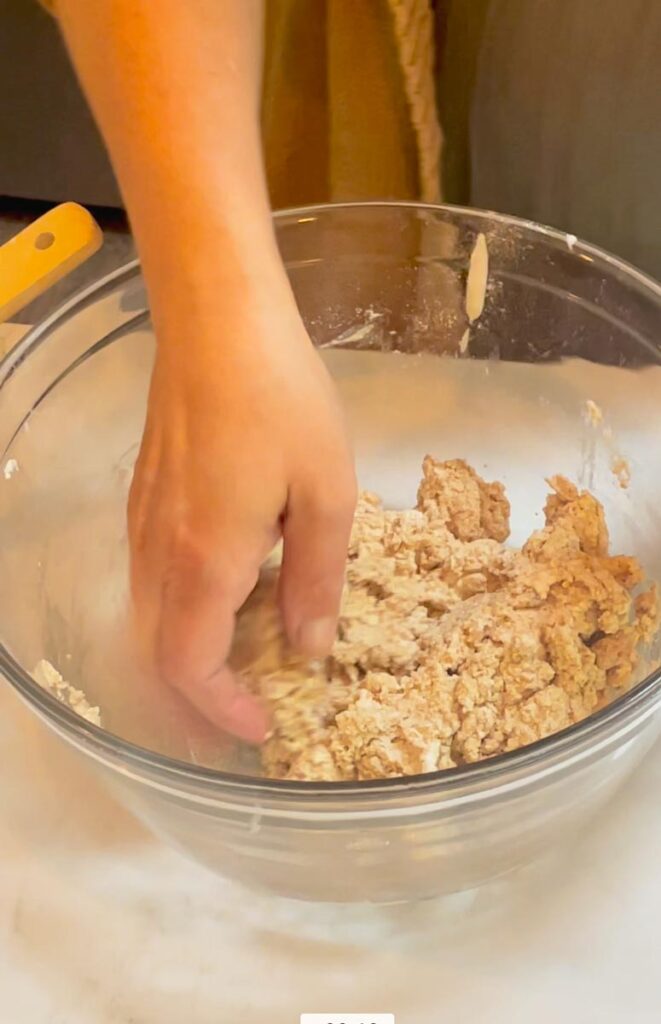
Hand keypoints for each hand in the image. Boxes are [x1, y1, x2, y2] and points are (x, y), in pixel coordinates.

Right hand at [128, 284, 356, 742]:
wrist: (218, 323)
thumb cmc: (281, 400)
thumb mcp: (326, 493)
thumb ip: (317, 578)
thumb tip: (309, 647)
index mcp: (207, 559)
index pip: (191, 666)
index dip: (220, 709)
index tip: (260, 727)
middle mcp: (161, 552)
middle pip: (155, 655)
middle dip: (192, 703)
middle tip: (238, 721)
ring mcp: (144, 524)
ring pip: (147, 621)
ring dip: (184, 663)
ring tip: (233, 676)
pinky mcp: (145, 498)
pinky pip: (150, 583)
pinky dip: (178, 619)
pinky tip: (219, 604)